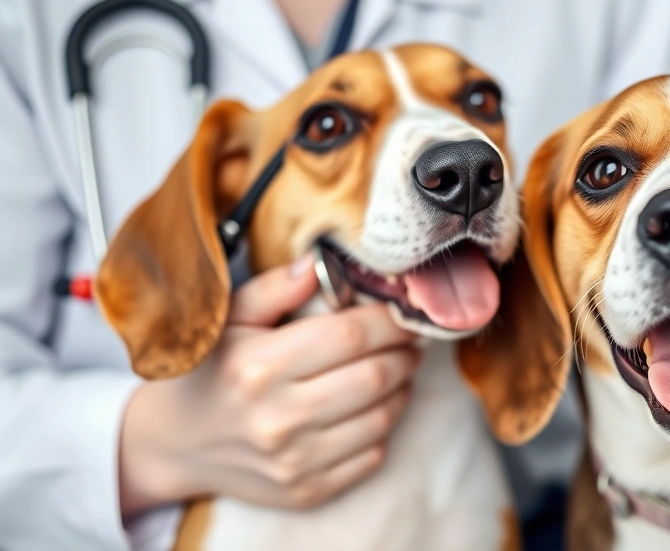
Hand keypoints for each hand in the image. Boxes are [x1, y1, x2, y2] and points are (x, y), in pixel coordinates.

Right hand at [118, 254, 419, 516]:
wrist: (175, 443)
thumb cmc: (211, 371)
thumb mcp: (228, 320)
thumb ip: (276, 288)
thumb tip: (320, 265)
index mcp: (258, 366)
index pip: (349, 336)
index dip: (387, 322)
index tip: (400, 314)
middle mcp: (277, 418)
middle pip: (374, 377)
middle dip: (403, 354)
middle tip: (408, 342)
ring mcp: (294, 461)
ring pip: (381, 419)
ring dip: (401, 390)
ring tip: (396, 371)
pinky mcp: (306, 491)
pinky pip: (371, 456)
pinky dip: (383, 428)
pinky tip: (374, 408)